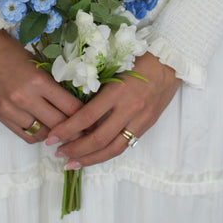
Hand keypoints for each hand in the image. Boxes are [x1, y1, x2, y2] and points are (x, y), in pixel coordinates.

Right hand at [0, 30, 82, 142]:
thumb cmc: (14, 53)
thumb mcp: (39, 64)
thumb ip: (55, 84)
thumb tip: (78, 102)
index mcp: (39, 81)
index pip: (70, 107)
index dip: (86, 116)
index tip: (94, 118)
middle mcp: (25, 98)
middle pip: (59, 124)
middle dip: (75, 129)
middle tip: (85, 130)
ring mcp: (12, 110)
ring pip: (44, 133)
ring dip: (55, 132)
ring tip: (63, 127)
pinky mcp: (2, 117)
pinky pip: (27, 136)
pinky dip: (39, 135)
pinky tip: (44, 127)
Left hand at [45, 53, 180, 167]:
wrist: (169, 63)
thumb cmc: (137, 59)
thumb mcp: (112, 69)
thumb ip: (95, 88)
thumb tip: (71, 107)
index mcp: (117, 91)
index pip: (87, 117)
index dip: (67, 130)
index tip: (52, 136)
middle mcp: (129, 108)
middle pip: (99, 139)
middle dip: (76, 149)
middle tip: (59, 153)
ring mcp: (140, 119)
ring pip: (113, 149)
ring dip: (91, 158)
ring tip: (73, 163)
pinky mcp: (146, 126)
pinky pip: (125, 145)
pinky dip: (107, 153)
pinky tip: (94, 156)